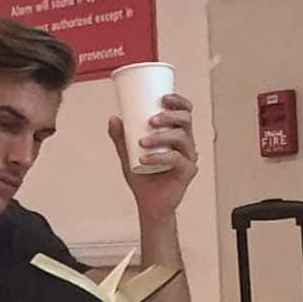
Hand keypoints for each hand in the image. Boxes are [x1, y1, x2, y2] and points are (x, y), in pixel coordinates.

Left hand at [109, 93, 199, 220]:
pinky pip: (177, 159)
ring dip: (161, 136)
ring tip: (141, 141)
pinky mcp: (188, 172)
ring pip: (181, 138)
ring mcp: (189, 158)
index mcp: (177, 135)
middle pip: (185, 121)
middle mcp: (186, 144)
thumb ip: (121, 138)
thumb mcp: (128, 154)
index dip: (178, 101)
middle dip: (169, 116)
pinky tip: (144, 159)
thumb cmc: (143, 178)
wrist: (148, 204)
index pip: (184, 112)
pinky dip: (159, 157)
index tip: (163, 97)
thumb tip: (113, 118)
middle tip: (151, 120)